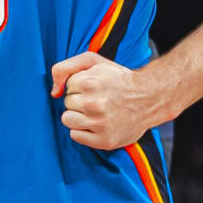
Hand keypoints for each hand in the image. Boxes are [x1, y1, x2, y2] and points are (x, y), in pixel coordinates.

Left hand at [50, 51, 164, 152]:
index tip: (96, 86)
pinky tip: (97, 124)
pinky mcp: (104, 141)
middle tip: (98, 99)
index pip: (68, 87)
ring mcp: (100, 124)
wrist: (149, 99)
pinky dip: (83, 130)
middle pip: (67, 104)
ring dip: (78, 116)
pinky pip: (75, 135)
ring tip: (95, 112)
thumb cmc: (118, 79)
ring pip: (67, 120)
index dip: (80, 86)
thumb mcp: (93, 62)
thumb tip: (54, 93)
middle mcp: (96, 104)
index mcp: (92, 83)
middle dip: (79, 100)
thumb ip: (65, 68)